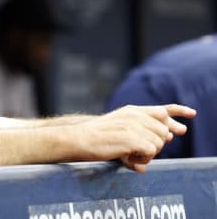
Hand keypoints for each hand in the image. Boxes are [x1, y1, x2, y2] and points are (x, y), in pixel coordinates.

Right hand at [76, 104, 195, 172]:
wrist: (77, 139)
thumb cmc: (96, 137)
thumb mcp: (120, 128)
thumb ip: (143, 130)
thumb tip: (170, 137)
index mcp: (132, 111)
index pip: (161, 109)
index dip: (178, 111)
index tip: (191, 114)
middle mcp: (135, 115)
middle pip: (164, 131)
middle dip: (155, 145)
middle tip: (137, 152)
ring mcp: (133, 125)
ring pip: (159, 143)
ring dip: (147, 155)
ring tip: (129, 156)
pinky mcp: (131, 138)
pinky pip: (151, 152)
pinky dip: (142, 161)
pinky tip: (128, 160)